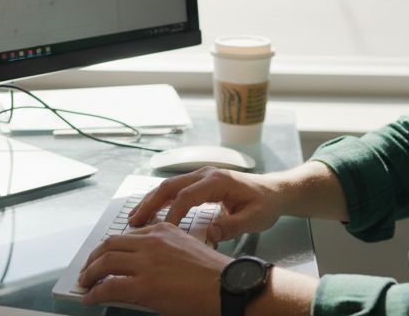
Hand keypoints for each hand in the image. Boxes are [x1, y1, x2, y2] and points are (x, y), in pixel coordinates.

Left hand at [79, 221, 232, 313]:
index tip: (104, 256)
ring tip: (86, 283)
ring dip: (90, 274)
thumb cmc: (212, 274)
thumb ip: (162, 252)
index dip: (110, 247)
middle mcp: (151, 241)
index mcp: (162, 230)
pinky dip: (95, 292)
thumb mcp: (184, 250)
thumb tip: (141, 267)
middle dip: (94, 258)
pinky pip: (109, 286)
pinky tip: (91, 297)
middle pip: (109, 245)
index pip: (125, 235)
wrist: (226, 286)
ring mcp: (146, 262)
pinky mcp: (144, 285)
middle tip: (88, 269)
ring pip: (104, 262)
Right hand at [129, 167, 286, 243]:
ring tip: (134, 218)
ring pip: (169, 186)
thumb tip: (210, 234)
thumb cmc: (266, 205)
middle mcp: (206, 174)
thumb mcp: (254, 219)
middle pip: (170, 186)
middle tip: (134, 222)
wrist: (274, 191)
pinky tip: (150, 212)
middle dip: (150, 204)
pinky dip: (160, 200)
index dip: (172, 213)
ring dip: (150, 201)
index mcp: (218, 181)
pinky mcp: (200, 182)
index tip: (161, 231)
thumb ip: (232, 226)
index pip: (187, 196)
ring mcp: (201, 176)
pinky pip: (175, 189)